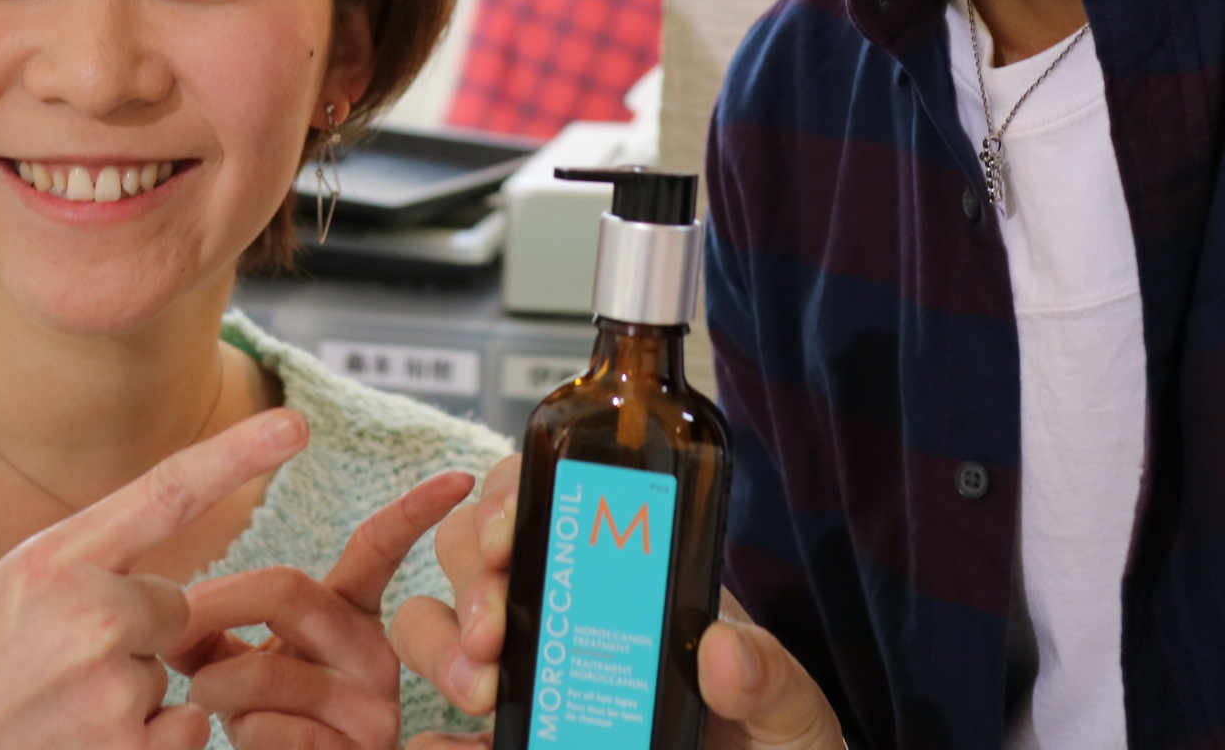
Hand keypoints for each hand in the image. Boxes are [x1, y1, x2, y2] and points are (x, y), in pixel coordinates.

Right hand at [0, 407, 309, 749]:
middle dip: (133, 636)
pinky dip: (143, 747)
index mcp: (49, 562)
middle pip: (172, 606)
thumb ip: (77, 577)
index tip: (296, 425)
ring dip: (129, 699)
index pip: (163, 494)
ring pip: (170, 677)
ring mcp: (112, 689)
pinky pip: (181, 731)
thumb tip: (155, 586)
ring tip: (49, 718)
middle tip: (52, 673)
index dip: (236, 455)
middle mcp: (89, 616)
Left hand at [168, 469, 475, 749]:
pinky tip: (252, 739)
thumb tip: (172, 615)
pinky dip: (242, 733)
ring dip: (213, 687)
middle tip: (171, 629)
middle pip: (288, 589)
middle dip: (215, 604)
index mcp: (354, 614)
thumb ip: (214, 631)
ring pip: (265, 670)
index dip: (414, 510)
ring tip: (209, 702)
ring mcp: (372, 704)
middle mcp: (375, 651)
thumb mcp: (248, 662)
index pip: (379, 548)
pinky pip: (273, 728)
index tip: (460, 477)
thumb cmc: (269, 720)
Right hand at [392, 451, 841, 749]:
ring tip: (482, 692)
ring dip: (439, 646)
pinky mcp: (516, 742)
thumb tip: (723, 651)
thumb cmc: (779, 746)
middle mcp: (564, 612)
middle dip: (467, 578)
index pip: (543, 499)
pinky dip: (433, 739)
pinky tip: (449, 749)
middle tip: (493, 632)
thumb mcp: (791, 712)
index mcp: (626, 578)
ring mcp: (534, 677)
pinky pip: (442, 733)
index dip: (506, 499)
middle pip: (472, 551)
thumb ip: (771, 679)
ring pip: (435, 625)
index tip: (509, 538)